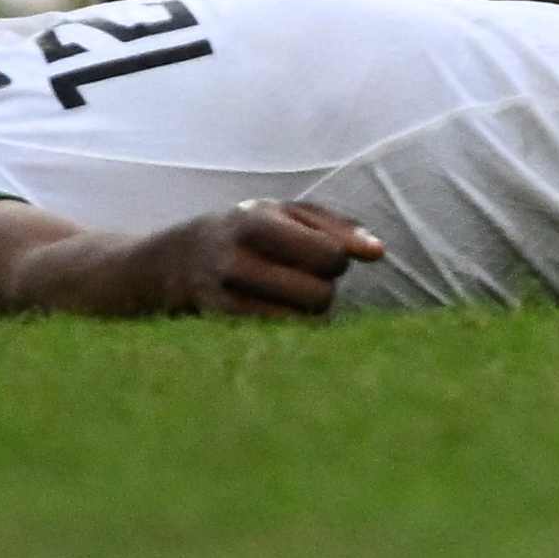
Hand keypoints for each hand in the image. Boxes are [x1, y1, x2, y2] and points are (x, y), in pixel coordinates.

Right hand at [137, 197, 386, 316]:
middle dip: (325, 290)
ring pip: (300, 325)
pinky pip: (278, 343)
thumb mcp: (291, 214)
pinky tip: (277, 315)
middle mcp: (233, 262)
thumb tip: (378, 253)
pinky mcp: (216, 331)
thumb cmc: (252, 230)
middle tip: (307, 279)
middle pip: (318, 296)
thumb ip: (339, 228)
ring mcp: (221, 301)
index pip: (327, 256)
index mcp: (255, 222)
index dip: (338, 259)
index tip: (325, 257)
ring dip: (307, 313)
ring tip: (291, 295)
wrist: (180, 260)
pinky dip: (289, 332)